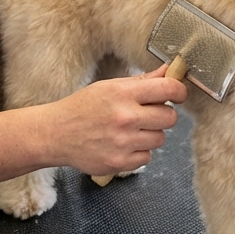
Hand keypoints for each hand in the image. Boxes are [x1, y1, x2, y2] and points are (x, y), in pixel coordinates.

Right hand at [45, 64, 187, 174]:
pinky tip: (122, 145)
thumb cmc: (82, 107)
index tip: (178, 94)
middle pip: (170, 118)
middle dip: (162, 115)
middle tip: (146, 114)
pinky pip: (147, 157)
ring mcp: (123, 142)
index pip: (168, 89)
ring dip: (150, 135)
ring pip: (160, 139)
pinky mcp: (120, 163)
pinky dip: (138, 152)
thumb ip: (142, 81)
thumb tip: (170, 71)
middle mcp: (125, 118)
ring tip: (129, 131)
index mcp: (123, 93)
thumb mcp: (110, 87)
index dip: (179, 91)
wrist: (55, 134)